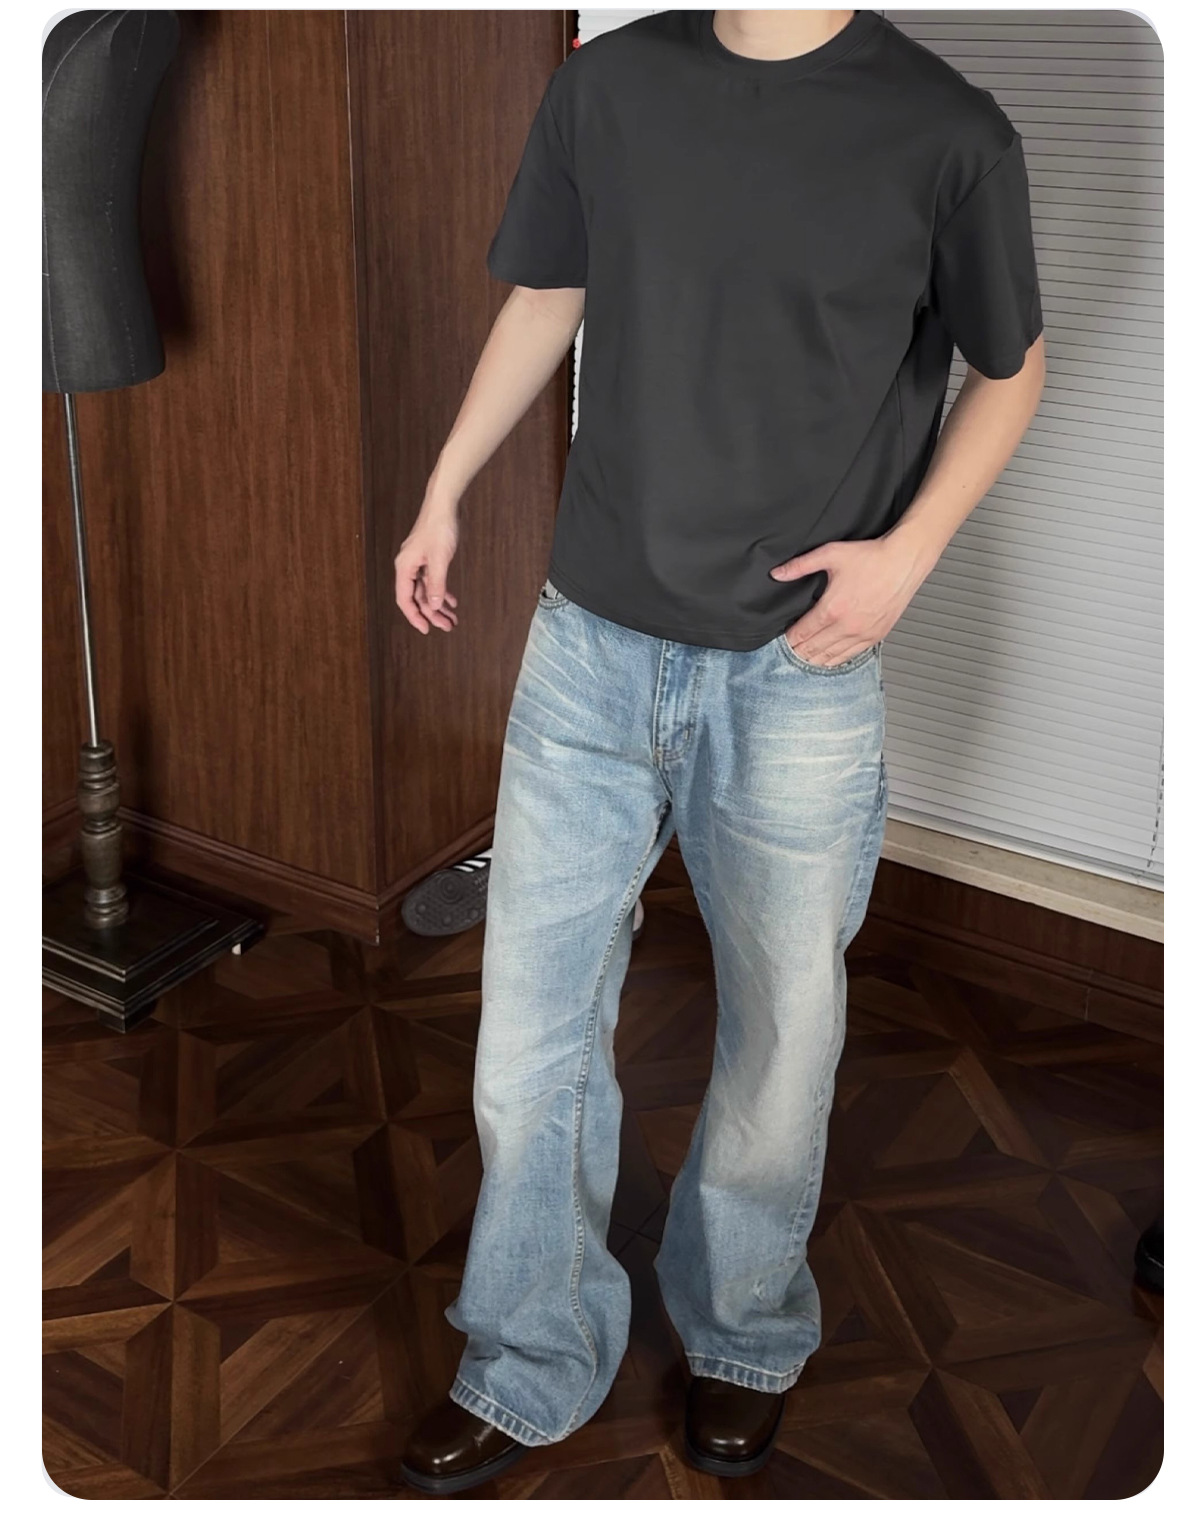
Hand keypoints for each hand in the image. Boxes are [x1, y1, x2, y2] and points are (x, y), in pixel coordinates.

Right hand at [394, 501, 459, 633]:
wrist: (444, 505)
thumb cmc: (439, 528)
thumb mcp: (440, 559)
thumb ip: (436, 584)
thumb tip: (433, 606)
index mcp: (405, 567)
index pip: (405, 599)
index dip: (414, 616)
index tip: (426, 630)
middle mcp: (409, 566)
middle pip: (418, 597)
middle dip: (432, 614)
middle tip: (448, 626)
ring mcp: (418, 563)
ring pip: (426, 591)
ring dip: (438, 605)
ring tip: (452, 618)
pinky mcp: (428, 558)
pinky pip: (432, 580)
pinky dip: (442, 591)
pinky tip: (452, 601)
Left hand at [769, 529, 933, 665]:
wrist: (904, 561)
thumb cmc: (872, 557)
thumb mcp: (830, 554)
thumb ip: (800, 565)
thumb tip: (777, 573)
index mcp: (832, 609)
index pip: (802, 634)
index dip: (789, 639)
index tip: (782, 639)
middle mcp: (846, 627)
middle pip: (813, 649)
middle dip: (798, 651)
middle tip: (789, 652)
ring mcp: (862, 635)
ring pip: (830, 657)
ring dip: (814, 659)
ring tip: (803, 658)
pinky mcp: (875, 637)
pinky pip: (850, 656)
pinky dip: (835, 660)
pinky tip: (827, 660)